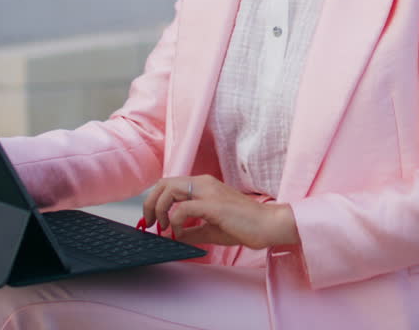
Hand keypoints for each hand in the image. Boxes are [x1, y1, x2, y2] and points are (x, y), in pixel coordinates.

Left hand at [142, 175, 299, 249]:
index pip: (169, 183)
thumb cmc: (244, 226)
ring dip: (160, 209)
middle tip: (150, 223)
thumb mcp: (211, 229)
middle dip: (150, 203)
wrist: (268, 225)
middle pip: (164, 183)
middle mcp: (204, 183)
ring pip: (170, 190)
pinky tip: (181, 233)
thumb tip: (173, 237)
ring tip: (164, 227)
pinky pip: (183, 209)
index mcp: (204, 185)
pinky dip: (176, 222)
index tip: (152, 220)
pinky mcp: (213, 205)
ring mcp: (209, 192)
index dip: (155, 200)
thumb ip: (192, 230)